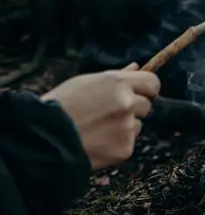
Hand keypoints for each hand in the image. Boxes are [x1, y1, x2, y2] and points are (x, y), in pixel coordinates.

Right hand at [42, 63, 160, 169]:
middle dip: (133, 109)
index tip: (143, 94)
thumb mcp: (86, 83)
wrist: (42, 140)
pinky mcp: (125, 148)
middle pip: (146, 105)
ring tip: (97, 130)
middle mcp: (127, 103)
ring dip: (125, 127)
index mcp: (118, 83)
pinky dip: (117, 144)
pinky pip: (128, 143)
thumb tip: (136, 66)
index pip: (153, 83)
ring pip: (137, 125)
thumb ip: (116, 76)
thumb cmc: (61, 106)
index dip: (148, 89)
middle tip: (108, 115)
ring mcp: (127, 126)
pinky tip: (97, 143)